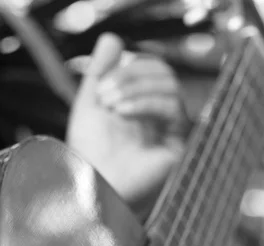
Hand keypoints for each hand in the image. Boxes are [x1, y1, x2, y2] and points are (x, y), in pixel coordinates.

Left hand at [67, 34, 187, 219]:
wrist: (91, 185)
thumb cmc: (87, 153)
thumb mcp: (89, 105)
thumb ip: (99, 72)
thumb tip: (112, 40)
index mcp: (139, 106)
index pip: (149, 70)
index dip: (127, 69)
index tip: (101, 87)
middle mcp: (157, 119)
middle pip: (162, 73)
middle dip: (131, 76)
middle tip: (104, 94)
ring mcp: (169, 132)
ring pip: (170, 86)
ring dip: (137, 87)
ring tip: (111, 105)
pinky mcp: (178, 146)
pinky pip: (174, 107)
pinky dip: (146, 101)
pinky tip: (123, 111)